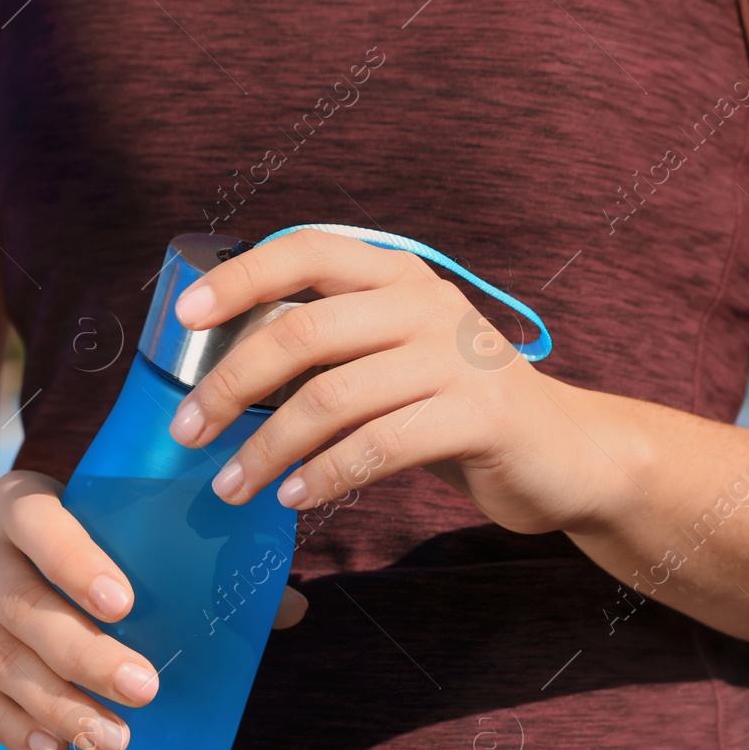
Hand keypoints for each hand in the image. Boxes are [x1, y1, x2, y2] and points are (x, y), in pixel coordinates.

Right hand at [0, 470, 308, 749]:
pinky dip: (13, 726)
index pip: (40, 523)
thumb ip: (187, 562)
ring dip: (57, 705)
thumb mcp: (108, 532)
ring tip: (113, 740)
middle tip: (145, 691)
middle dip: (84, 656)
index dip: (76, 561)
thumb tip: (289, 610)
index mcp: (21, 502)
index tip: (127, 604)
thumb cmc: (66, 548)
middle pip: (20, 605)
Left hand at [165, 229, 619, 535]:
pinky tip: (294, 498)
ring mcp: (456, 358)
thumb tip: (225, 381)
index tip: (183, 315)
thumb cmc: (456, 410)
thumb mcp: (394, 361)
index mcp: (397, 277)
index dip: (239, 277)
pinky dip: (324, 476)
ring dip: (267, 449)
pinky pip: (377, 445)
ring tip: (231, 488)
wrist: (565, 453)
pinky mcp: (479, 415)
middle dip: (229, 385)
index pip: (306, 251)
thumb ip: (330, 354)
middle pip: (302, 332)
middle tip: (188, 432)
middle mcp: (425, 305)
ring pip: (331, 398)